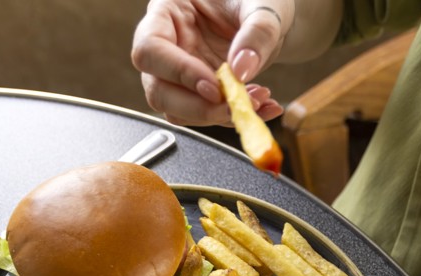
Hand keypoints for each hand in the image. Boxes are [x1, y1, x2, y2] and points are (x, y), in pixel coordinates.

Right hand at [131, 0, 293, 125]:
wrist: (269, 16)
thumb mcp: (265, 4)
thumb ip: (257, 32)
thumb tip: (241, 70)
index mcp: (166, 12)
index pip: (150, 49)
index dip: (178, 73)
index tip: (213, 86)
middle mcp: (166, 46)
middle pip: (158, 90)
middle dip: (197, 106)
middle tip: (233, 106)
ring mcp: (176, 75)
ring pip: (176, 111)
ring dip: (215, 116)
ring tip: (256, 102)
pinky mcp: (194, 94)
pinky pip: (202, 117)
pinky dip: (230, 118)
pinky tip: (259, 107)